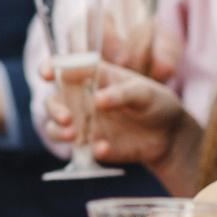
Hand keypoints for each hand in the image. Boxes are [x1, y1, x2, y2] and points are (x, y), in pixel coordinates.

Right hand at [46, 61, 202, 195]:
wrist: (169, 136)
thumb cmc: (156, 103)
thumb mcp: (144, 92)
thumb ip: (121, 93)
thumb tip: (97, 100)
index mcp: (92, 76)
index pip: (63, 68)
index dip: (49, 67)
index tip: (47, 74)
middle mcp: (81, 98)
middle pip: (54, 100)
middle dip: (54, 108)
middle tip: (66, 118)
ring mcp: (83, 123)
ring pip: (56, 126)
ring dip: (58, 131)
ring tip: (73, 136)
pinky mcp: (90, 144)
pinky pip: (79, 148)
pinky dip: (89, 149)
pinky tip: (105, 148)